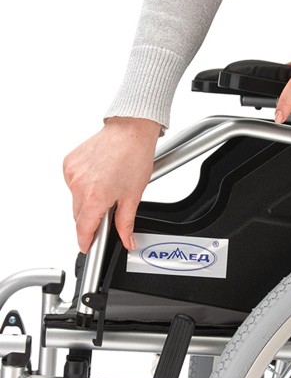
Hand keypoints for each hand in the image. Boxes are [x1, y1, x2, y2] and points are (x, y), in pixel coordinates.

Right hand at [63, 117, 160, 252]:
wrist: (130, 131)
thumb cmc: (135, 158)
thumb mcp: (133, 196)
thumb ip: (126, 223)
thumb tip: (127, 240)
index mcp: (95, 196)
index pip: (83, 228)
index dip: (86, 241)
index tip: (87, 247)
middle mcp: (78, 185)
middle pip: (79, 215)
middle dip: (91, 219)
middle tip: (108, 213)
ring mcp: (71, 172)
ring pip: (75, 199)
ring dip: (87, 201)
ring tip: (107, 189)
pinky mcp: (68, 162)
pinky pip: (73, 183)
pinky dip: (83, 186)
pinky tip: (99, 178)